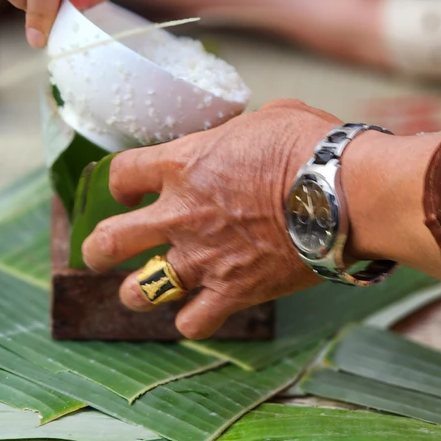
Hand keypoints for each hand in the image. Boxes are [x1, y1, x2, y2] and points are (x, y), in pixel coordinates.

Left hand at [81, 100, 338, 338]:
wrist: (342, 193)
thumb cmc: (310, 147)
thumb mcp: (269, 118)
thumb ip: (242, 132)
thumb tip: (250, 134)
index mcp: (183, 165)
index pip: (121, 174)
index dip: (119, 183)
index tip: (128, 191)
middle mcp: (180, 214)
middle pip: (109, 242)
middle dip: (98, 249)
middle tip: (101, 251)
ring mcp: (202, 258)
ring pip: (139, 291)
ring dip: (136, 292)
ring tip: (144, 289)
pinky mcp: (232, 292)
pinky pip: (192, 323)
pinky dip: (192, 320)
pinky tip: (199, 312)